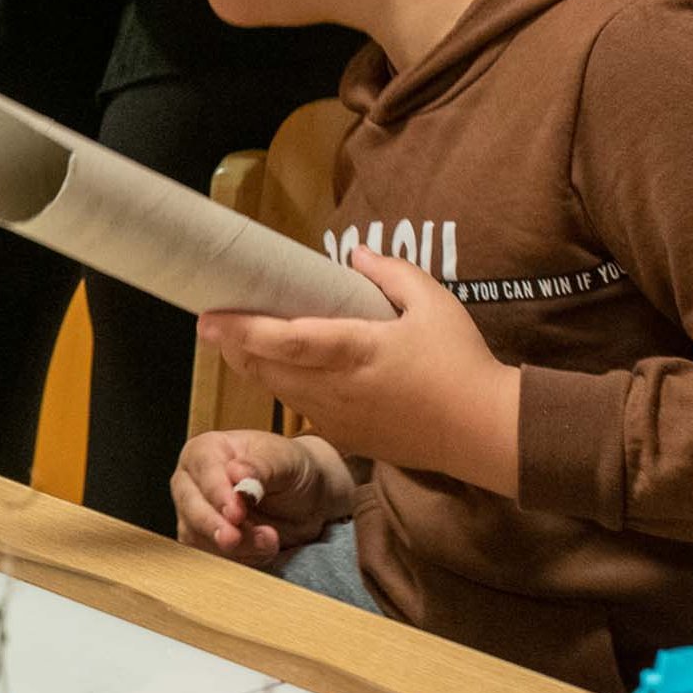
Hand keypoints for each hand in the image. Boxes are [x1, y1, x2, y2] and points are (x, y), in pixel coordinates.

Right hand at [173, 430, 353, 564]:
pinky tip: (263, 550)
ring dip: (236, 546)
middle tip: (236, 538)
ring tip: (270, 540)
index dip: (217, 493)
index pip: (202, 470)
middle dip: (215, 526)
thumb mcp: (284, 460)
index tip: (236, 513)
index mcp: (206, 451)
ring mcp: (195, 513)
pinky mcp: (205, 541)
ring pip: (199, 536)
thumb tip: (237, 473)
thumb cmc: (290, 468)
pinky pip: (212, 557)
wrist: (306, 498)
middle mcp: (193, 481)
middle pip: (191, 506)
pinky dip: (240, 559)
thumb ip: (260, 467)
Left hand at [194, 250, 522, 494]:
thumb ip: (391, 274)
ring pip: (278, 392)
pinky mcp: (347, 438)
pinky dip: (284, 388)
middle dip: (233, 347)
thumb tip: (355, 255)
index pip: (282, 341)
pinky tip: (285, 372)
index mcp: (354, 351)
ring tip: (238, 342)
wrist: (485, 433)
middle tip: (213, 323)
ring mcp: (338, 418)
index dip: (240, 330)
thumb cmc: (462, 364)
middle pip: (265, 370)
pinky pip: (301, 410)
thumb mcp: (435, 305)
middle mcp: (336, 388)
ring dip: (254, 368)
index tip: (206, 318)